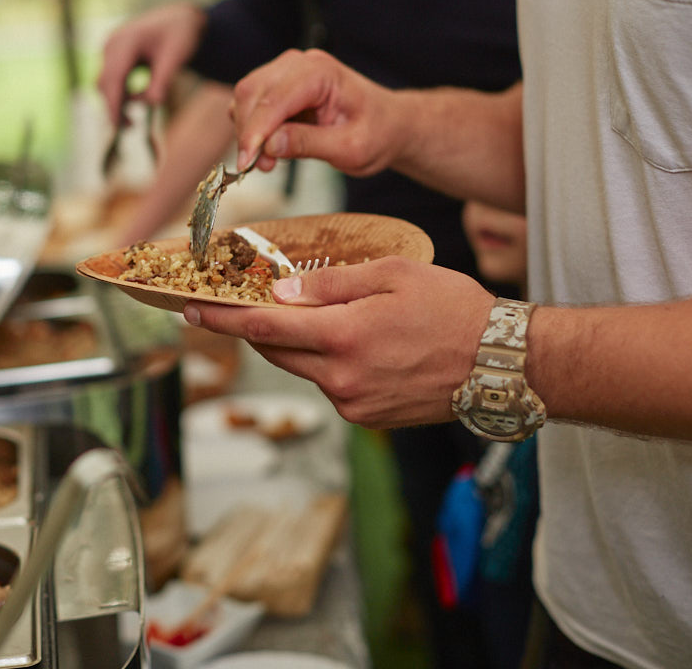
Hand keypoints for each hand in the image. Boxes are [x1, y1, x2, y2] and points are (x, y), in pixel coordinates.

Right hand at [97, 1, 206, 125]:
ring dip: (117, 102)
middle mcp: (113, 44)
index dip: (113, 102)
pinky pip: (112, 80)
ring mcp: (110, 50)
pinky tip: (135, 101)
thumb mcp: (177, 55)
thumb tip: (154, 102)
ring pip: (106, 83)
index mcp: (127, 40)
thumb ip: (164, 78)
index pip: (113, 76)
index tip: (117, 126)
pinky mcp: (113, 57)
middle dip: (114, 107)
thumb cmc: (180, 34)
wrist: (179, 19)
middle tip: (130, 127)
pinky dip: (121, 94)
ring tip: (133, 120)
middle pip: (104, 82)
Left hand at [182, 257, 494, 427]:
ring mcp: (354, 403)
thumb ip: (331, 284)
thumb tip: (281, 293)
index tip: (190, 311)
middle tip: (231, 307)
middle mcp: (342, 378)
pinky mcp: (367, 418)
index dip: (222, 320)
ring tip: (302, 319)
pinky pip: (330, 386)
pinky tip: (350, 343)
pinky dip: (326, 363)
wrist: (501, 364)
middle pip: (275, 352)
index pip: (264, 328)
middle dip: (251, 330)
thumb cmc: (453, 308)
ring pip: (303, 369)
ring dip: (293, 345)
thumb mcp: (393, 275)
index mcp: (345, 337)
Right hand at [230, 48, 406, 173]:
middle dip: (249, 132)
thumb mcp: (350, 148)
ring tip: (267, 161)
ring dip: (248, 130)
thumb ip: (309, 144)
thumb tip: (269, 145)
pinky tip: (269, 147)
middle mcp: (301, 64)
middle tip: (258, 167)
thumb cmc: (377, 134)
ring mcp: (288, 71)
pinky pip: (252, 101)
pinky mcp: (280, 84)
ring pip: (247, 96)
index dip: (255, 132)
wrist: (388, 125)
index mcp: (322, 73)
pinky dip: (252, 126)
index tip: (246, 163)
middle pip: (253, 92)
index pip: (275, 99)